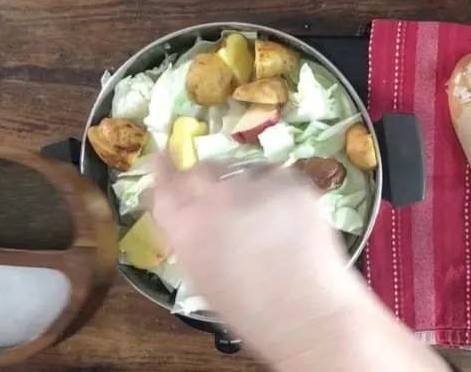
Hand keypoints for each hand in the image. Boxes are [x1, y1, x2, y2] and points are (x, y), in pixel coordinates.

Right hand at [149, 154, 359, 361]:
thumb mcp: (203, 278)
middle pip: (199, 170)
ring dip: (242, 184)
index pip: (164, 185)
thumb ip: (190, 238)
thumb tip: (188, 216)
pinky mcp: (289, 183)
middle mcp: (213, 199)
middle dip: (205, 178)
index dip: (164, 168)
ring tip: (260, 210)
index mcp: (185, 228)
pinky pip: (274, 175)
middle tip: (221, 194)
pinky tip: (285, 212)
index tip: (165, 156)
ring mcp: (253, 186)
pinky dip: (275, 187)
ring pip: (239, 170)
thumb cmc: (251, 311)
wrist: (306, 314)